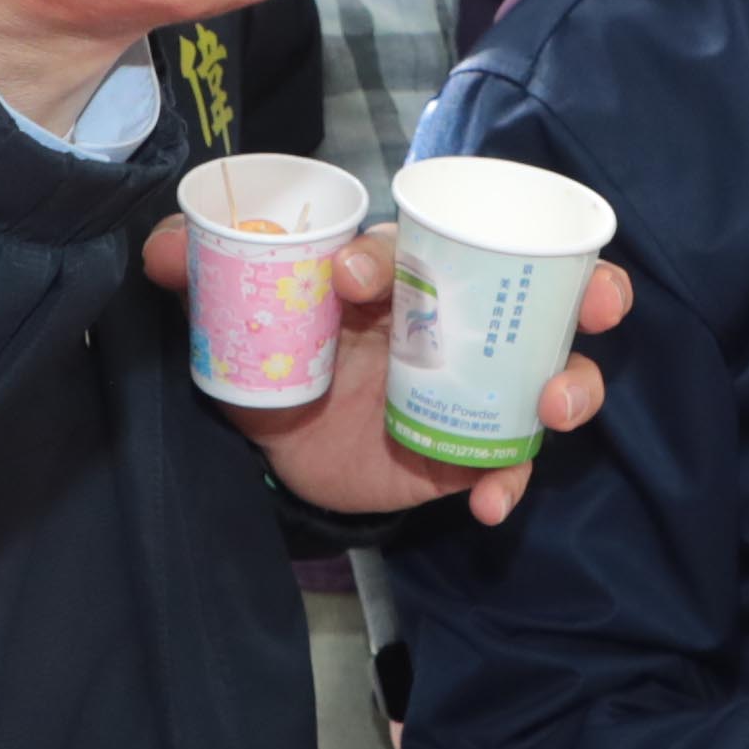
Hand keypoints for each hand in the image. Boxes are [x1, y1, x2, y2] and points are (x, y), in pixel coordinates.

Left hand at [144, 211, 629, 525]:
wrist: (282, 447)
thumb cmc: (278, 358)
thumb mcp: (234, 320)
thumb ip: (198, 279)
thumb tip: (155, 252)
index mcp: (398, 274)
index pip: (415, 245)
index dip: (391, 254)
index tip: (352, 277)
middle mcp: (455, 321)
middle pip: (537, 294)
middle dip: (580, 288)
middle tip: (593, 298)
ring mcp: (475, 387)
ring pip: (551, 375)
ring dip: (571, 386)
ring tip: (558, 406)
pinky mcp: (471, 451)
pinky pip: (509, 467)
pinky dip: (508, 483)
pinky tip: (490, 503)